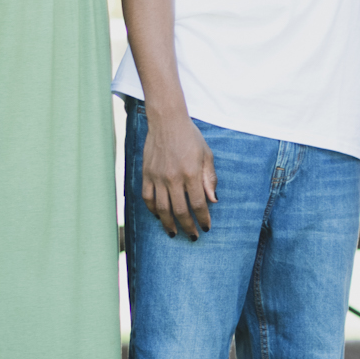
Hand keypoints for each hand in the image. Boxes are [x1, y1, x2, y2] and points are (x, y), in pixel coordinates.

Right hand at [142, 109, 216, 238]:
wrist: (167, 122)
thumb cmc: (190, 137)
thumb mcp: (206, 155)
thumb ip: (209, 179)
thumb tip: (213, 201)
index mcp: (191, 173)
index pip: (198, 204)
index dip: (203, 219)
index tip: (206, 227)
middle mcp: (173, 178)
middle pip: (179, 210)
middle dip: (187, 227)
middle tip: (192, 236)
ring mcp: (157, 177)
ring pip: (161, 208)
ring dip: (168, 224)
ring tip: (174, 233)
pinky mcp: (146, 174)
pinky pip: (147, 197)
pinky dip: (152, 209)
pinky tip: (158, 216)